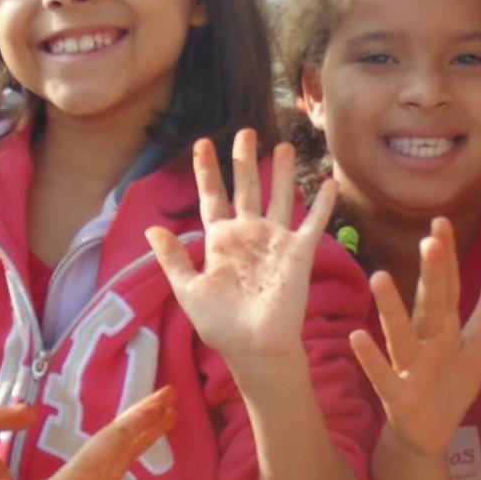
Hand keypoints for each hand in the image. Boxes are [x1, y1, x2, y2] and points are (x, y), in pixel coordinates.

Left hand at [145, 131, 337, 380]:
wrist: (254, 348)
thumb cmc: (220, 324)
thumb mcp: (188, 290)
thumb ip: (172, 258)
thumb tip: (152, 228)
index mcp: (220, 241)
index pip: (212, 197)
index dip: (207, 171)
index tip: (202, 144)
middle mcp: (248, 235)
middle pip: (246, 188)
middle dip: (245, 160)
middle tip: (245, 131)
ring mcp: (275, 241)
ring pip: (278, 197)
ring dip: (282, 172)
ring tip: (285, 145)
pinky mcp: (298, 253)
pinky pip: (312, 223)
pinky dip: (321, 204)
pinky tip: (328, 182)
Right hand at [350, 219, 480, 455]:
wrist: (427, 434)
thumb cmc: (451, 384)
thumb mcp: (478, 345)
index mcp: (444, 327)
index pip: (448, 287)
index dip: (447, 258)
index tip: (441, 222)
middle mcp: (423, 339)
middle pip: (429, 304)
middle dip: (430, 275)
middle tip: (431, 240)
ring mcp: (407, 365)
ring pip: (399, 334)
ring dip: (390, 308)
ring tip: (380, 277)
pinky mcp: (395, 394)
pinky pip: (381, 374)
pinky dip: (370, 358)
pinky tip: (357, 336)